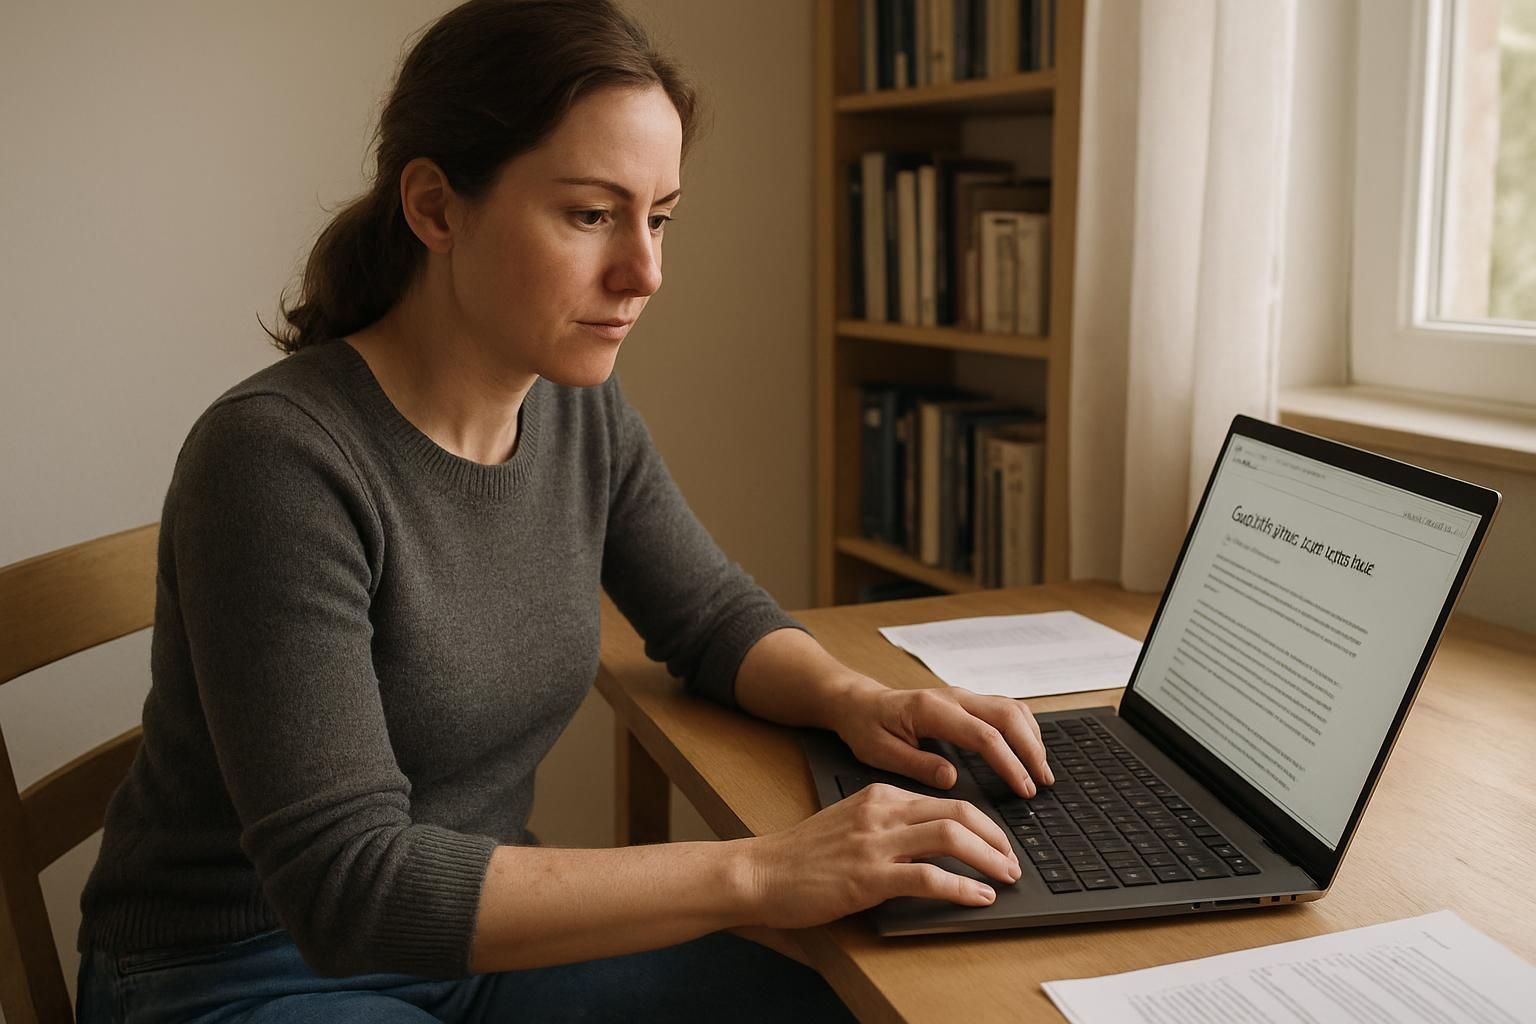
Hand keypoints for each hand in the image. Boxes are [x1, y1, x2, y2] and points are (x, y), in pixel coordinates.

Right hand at [744, 783, 1021, 928]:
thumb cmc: (801, 857)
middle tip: (1012, 861)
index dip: (983, 823)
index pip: (947, 800)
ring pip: (951, 838)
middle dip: (997, 837)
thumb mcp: (850, 824)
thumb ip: (888, 826)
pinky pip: (929, 877)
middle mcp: (881, 812)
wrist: (759, 872)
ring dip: (989, 859)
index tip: (999, 844)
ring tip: (1005, 878)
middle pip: (959, 812)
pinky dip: (962, 888)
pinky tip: (978, 898)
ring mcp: (875, 843)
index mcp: (879, 796)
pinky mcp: (868, 877)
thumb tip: (932, 844)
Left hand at [831, 680, 1053, 796]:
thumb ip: (916, 764)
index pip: (984, 735)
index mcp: (932, 709)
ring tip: (1042, 771)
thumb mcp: (880, 752)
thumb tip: (952, 779)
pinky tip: (1029, 750)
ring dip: (1032, 738)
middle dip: (1031, 750)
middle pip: (1008, 716)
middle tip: (1043, 783)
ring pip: (1012, 708)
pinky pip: (1005, 708)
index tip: (1024, 789)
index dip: (1009, 763)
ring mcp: (962, 696)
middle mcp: (953, 697)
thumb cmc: (867, 727)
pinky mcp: (966, 701)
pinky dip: (1024, 729)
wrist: (859, 703)